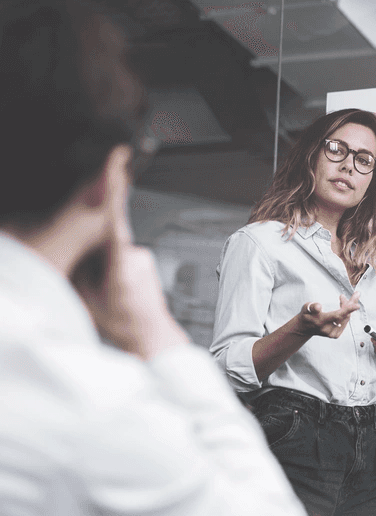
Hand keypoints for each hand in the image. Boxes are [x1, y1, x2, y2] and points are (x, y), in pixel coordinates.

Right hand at [72, 205, 187, 359]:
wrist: (151, 334)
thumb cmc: (124, 322)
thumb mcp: (88, 299)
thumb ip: (78, 270)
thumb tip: (73, 251)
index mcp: (122, 264)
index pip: (115, 222)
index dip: (113, 194)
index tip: (116, 169)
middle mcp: (136, 255)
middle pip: (104, 240)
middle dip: (92, 257)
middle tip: (97, 285)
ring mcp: (143, 255)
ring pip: (112, 248)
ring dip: (104, 264)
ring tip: (109, 291)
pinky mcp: (145, 259)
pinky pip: (122, 254)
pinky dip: (114, 266)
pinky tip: (117, 288)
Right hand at [294, 291, 359, 338]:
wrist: (304, 328)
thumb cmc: (307, 315)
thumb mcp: (306, 308)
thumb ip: (312, 306)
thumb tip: (318, 306)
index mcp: (320, 321)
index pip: (337, 315)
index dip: (348, 310)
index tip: (357, 305)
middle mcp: (327, 329)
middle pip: (344, 315)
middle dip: (351, 304)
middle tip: (356, 294)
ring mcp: (332, 334)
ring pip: (346, 318)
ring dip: (348, 308)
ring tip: (343, 298)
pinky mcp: (335, 335)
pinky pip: (344, 322)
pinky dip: (346, 314)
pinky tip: (343, 307)